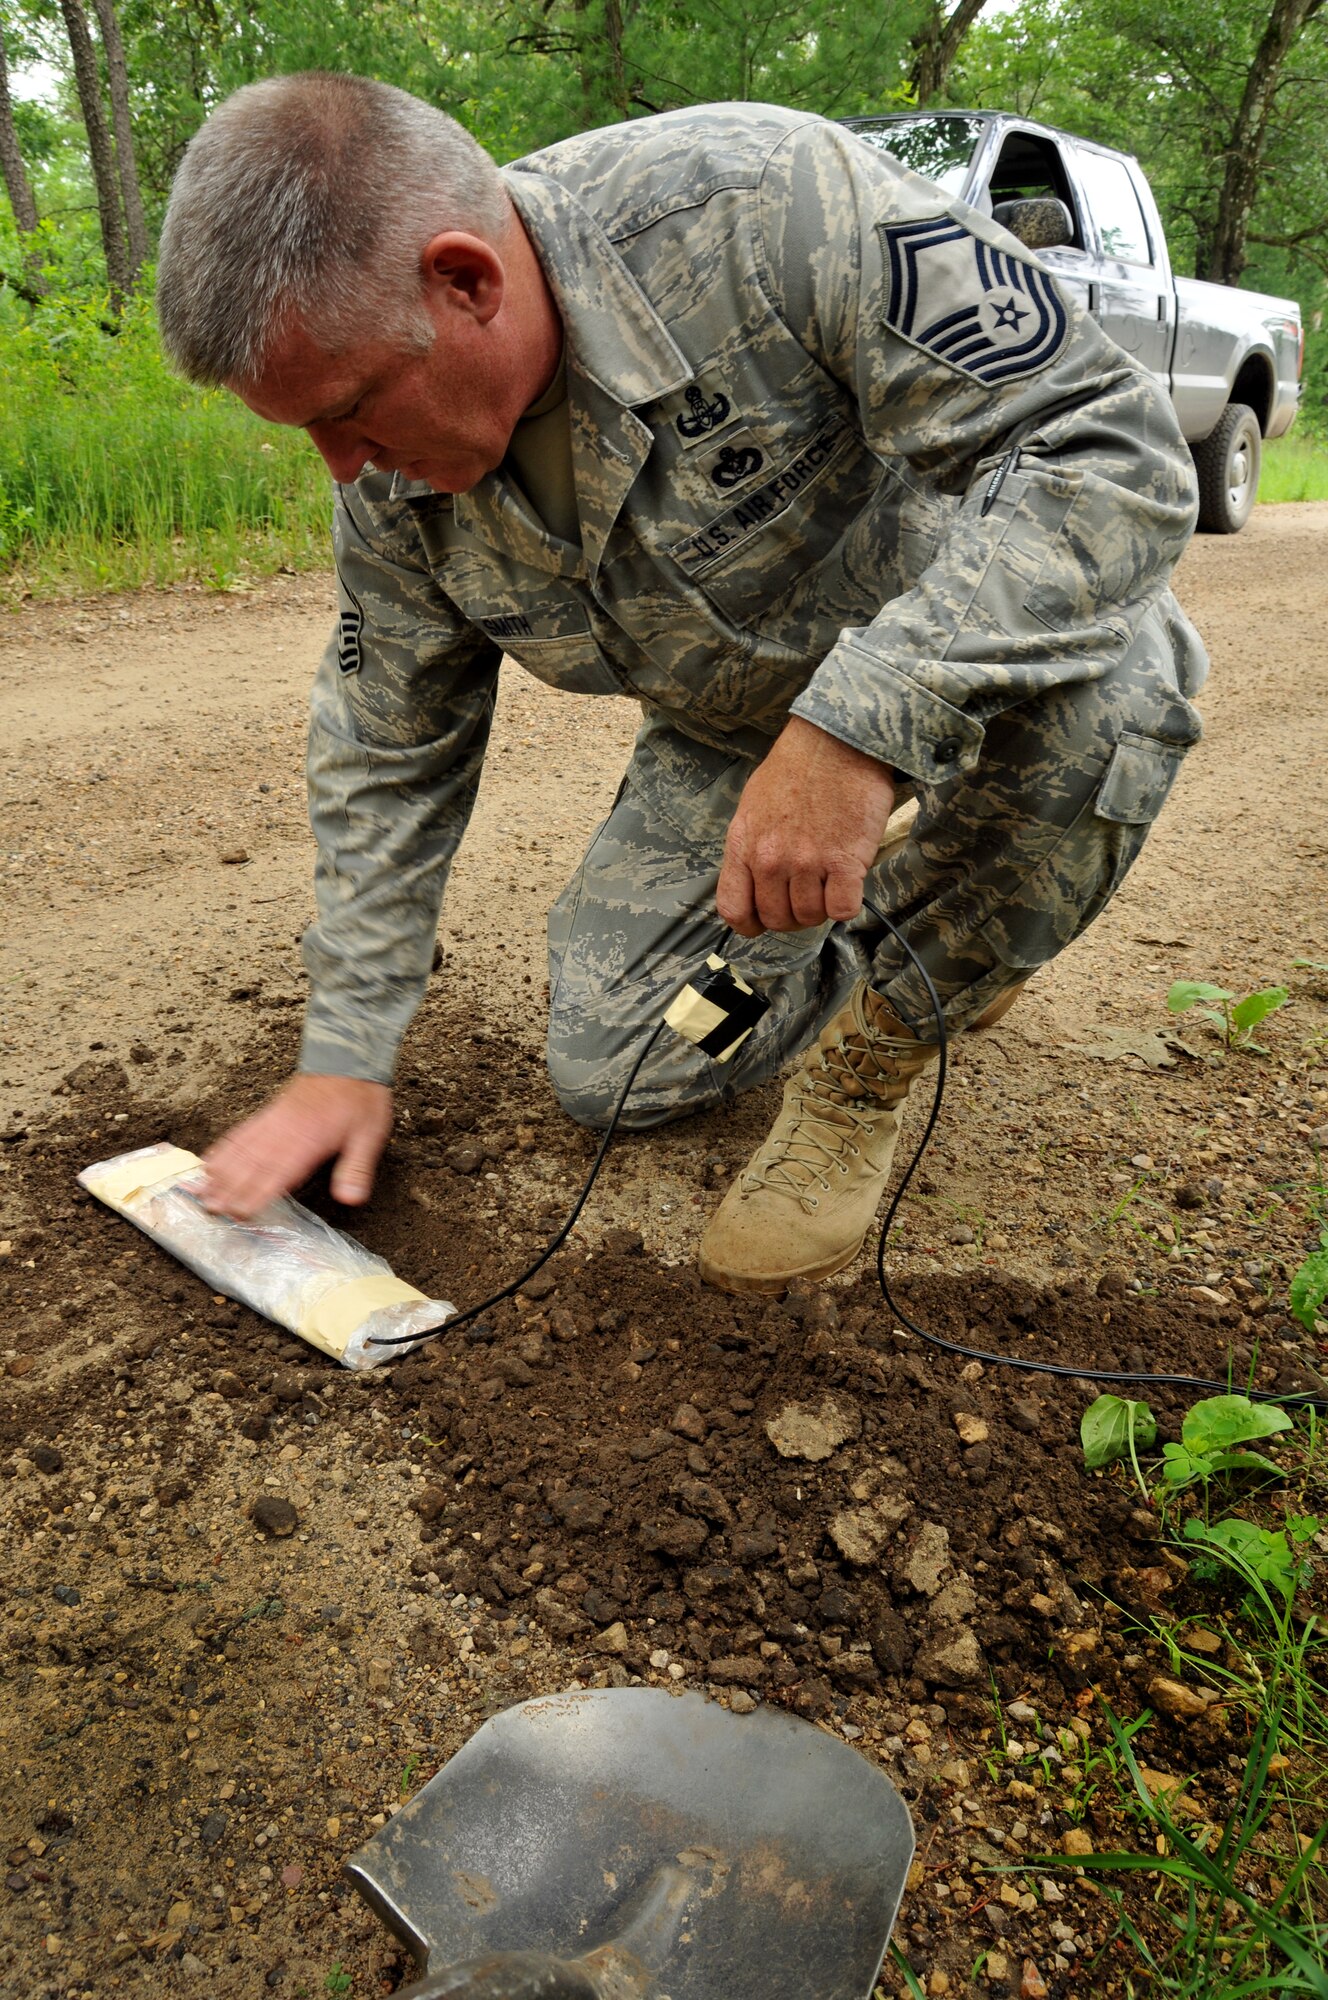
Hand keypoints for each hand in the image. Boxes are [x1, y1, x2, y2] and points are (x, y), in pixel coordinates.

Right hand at [198, 1073, 393, 1219]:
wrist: (348, 1058)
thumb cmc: (360, 1098)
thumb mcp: (370, 1134)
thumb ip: (357, 1168)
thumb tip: (351, 1199)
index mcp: (309, 1141)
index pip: (277, 1174)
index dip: (257, 1195)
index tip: (240, 1214)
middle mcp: (285, 1132)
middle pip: (251, 1164)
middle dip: (229, 1188)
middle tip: (210, 1208)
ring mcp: (274, 1120)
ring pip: (241, 1149)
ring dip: (220, 1171)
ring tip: (202, 1190)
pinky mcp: (270, 1112)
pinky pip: (241, 1131)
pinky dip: (224, 1147)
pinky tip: (210, 1159)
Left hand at [717, 717, 894, 936]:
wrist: (836, 741)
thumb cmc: (797, 768)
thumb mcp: (753, 806)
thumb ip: (752, 847)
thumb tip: (759, 880)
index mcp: (742, 845)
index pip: (734, 910)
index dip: (752, 924)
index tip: (766, 919)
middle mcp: (769, 859)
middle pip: (777, 919)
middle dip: (794, 915)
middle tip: (809, 894)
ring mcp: (806, 862)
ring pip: (811, 917)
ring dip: (822, 906)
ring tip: (830, 880)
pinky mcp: (844, 862)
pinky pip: (842, 910)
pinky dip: (848, 904)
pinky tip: (849, 882)